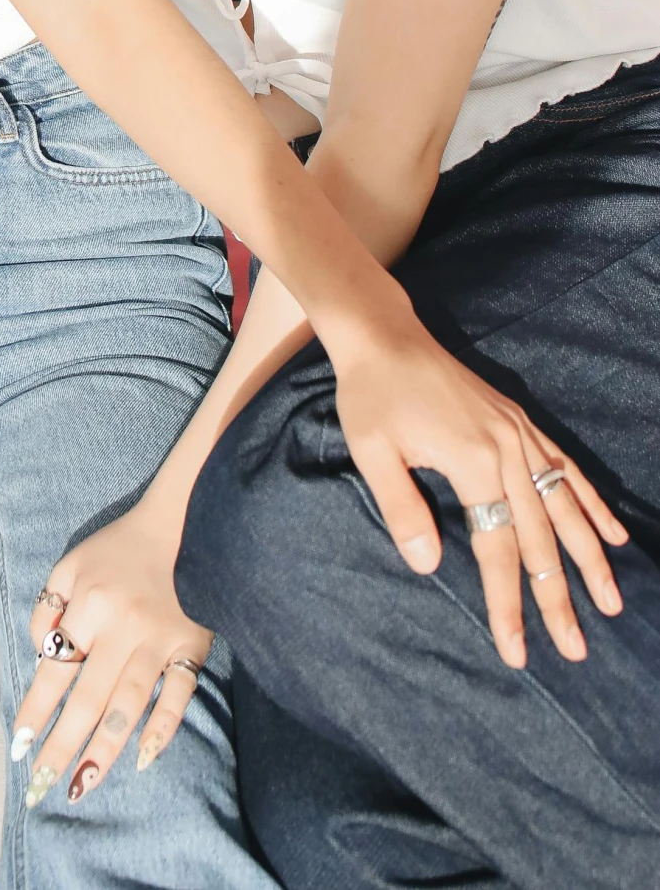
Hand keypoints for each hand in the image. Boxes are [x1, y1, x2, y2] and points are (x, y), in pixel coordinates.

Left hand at [13, 502, 212, 808]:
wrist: (184, 525)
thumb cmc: (118, 549)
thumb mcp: (71, 563)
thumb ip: (49, 606)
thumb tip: (42, 654)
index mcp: (88, 603)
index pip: (55, 667)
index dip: (36, 710)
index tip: (20, 746)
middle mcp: (122, 626)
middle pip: (89, 698)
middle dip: (63, 745)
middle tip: (42, 787)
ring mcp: (159, 641)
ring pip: (129, 705)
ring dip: (104, 750)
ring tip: (82, 785)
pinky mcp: (191, 649)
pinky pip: (178, 696)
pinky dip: (162, 729)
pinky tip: (142, 758)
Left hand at [329, 311, 627, 666]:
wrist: (383, 335)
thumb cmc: (372, 394)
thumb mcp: (372, 451)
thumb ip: (402, 509)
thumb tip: (428, 567)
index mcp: (473, 461)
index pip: (497, 549)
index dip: (506, 603)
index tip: (516, 651)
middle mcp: (508, 450)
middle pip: (539, 538)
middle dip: (557, 597)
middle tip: (575, 649)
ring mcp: (519, 434)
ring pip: (565, 507)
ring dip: (590, 557)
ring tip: (612, 602)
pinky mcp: (519, 421)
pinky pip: (566, 468)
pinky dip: (592, 503)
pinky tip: (615, 534)